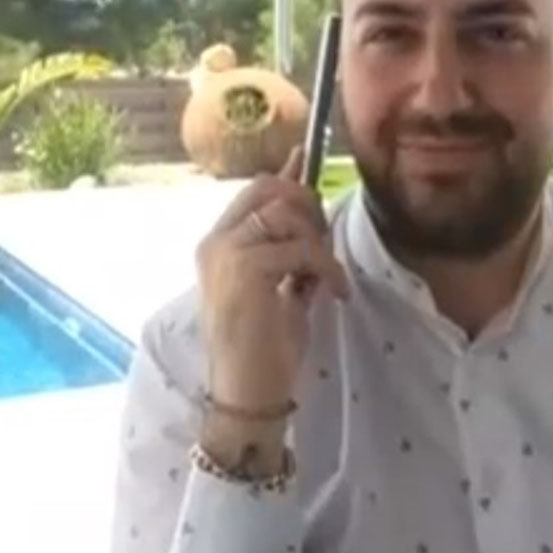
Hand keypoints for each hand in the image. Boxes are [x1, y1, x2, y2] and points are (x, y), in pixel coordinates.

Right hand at [194, 147, 347, 471]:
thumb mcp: (283, 288)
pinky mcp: (247, 268)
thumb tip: (312, 213)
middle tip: (325, 242)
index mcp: (218, 245)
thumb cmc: (265, 350)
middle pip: (270, 189)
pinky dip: (328, 268)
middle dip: (308, 205)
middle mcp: (216, 242)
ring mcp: (227, 253)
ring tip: (327, 276)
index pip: (254, 192)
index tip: (307, 159)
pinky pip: (303, 248)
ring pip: (289, 214)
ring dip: (319, 242)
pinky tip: (335, 293)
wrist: (246, 393)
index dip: (286, 176)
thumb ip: (293, 250)